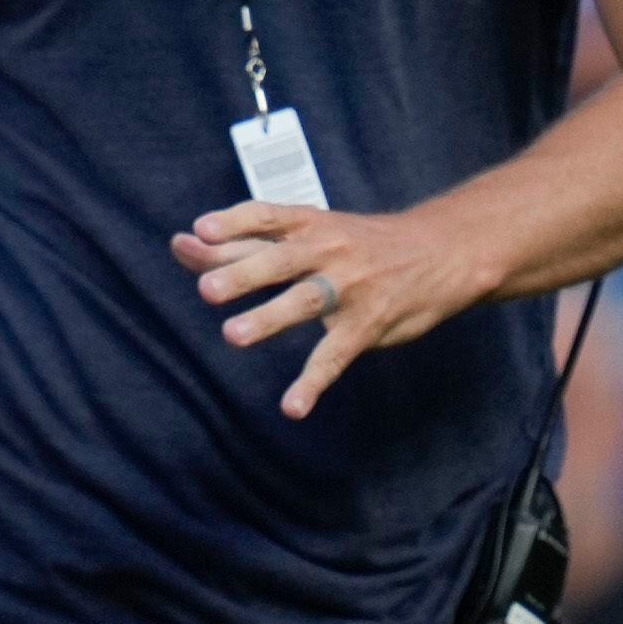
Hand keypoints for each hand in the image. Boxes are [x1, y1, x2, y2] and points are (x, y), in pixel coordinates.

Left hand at [172, 199, 484, 419]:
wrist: (441, 251)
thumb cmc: (356, 242)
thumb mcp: (309, 232)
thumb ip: (246, 242)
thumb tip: (180, 245)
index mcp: (309, 224)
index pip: (266, 217)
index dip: (233, 223)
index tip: (199, 230)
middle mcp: (327, 251)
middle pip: (280, 260)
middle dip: (244, 273)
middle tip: (207, 289)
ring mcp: (349, 288)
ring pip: (305, 302)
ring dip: (269, 318)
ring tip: (234, 334)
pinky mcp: (367, 325)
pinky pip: (335, 355)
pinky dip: (312, 383)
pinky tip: (292, 406)